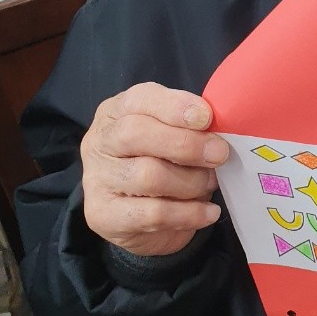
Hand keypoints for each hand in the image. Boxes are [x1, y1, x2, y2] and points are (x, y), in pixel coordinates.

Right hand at [81, 82, 228, 256]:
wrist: (132, 215)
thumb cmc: (158, 162)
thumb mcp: (171, 134)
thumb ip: (188, 126)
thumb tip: (218, 134)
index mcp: (116, 112)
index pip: (138, 99)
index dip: (174, 106)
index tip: (206, 117)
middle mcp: (100, 142)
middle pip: (135, 133)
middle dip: (186, 144)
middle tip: (219, 154)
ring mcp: (97, 179)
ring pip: (148, 176)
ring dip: (191, 182)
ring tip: (210, 185)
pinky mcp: (104, 215)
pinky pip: (152, 214)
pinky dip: (189, 213)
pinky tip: (207, 212)